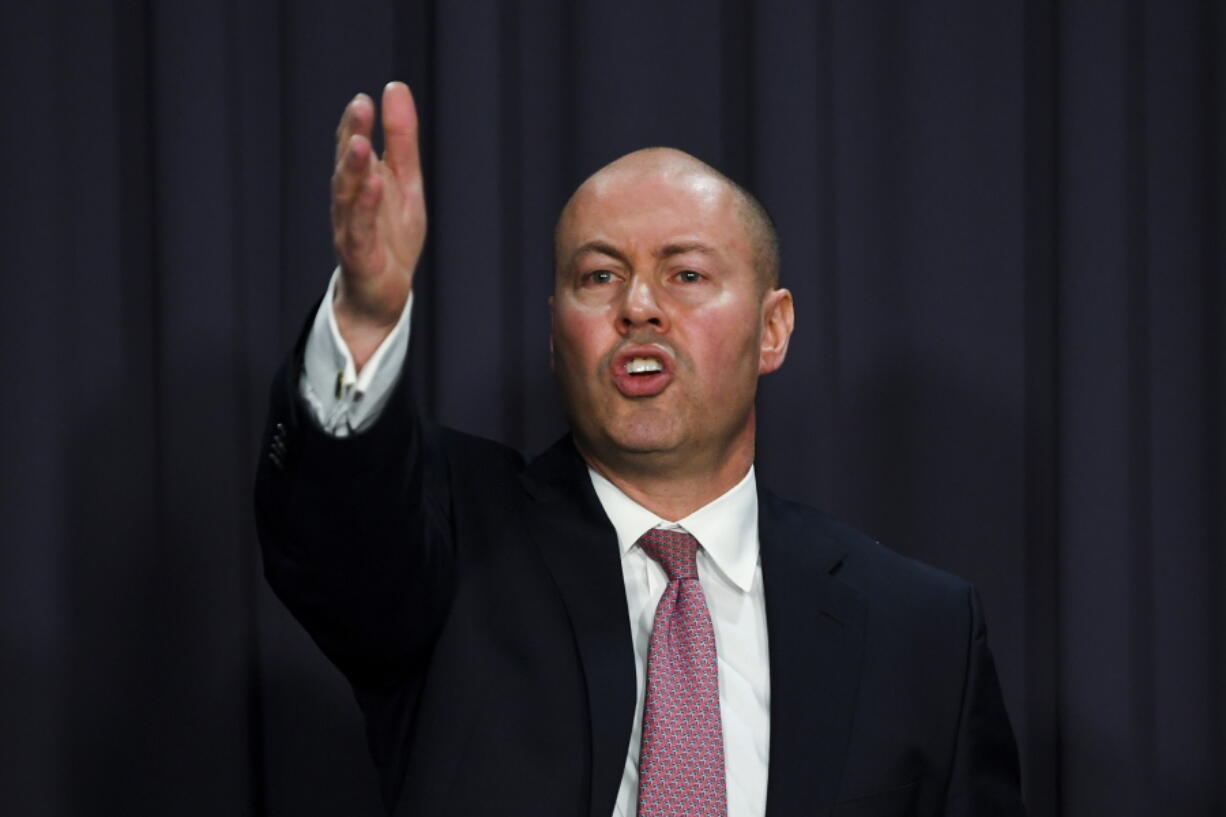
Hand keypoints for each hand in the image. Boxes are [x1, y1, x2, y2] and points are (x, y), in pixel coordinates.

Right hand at [330, 81, 425, 368]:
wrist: (383, 295)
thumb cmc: (390, 236)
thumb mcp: (405, 182)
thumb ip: (401, 139)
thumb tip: (395, 87)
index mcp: (360, 181)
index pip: (354, 146)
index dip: (357, 123)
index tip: (364, 98)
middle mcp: (349, 202)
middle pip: (348, 166)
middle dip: (352, 136)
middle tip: (359, 107)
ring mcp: (351, 229)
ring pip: (348, 196)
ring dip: (353, 170)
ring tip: (362, 145)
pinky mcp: (360, 256)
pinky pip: (361, 229)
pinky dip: (366, 208)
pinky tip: (374, 187)